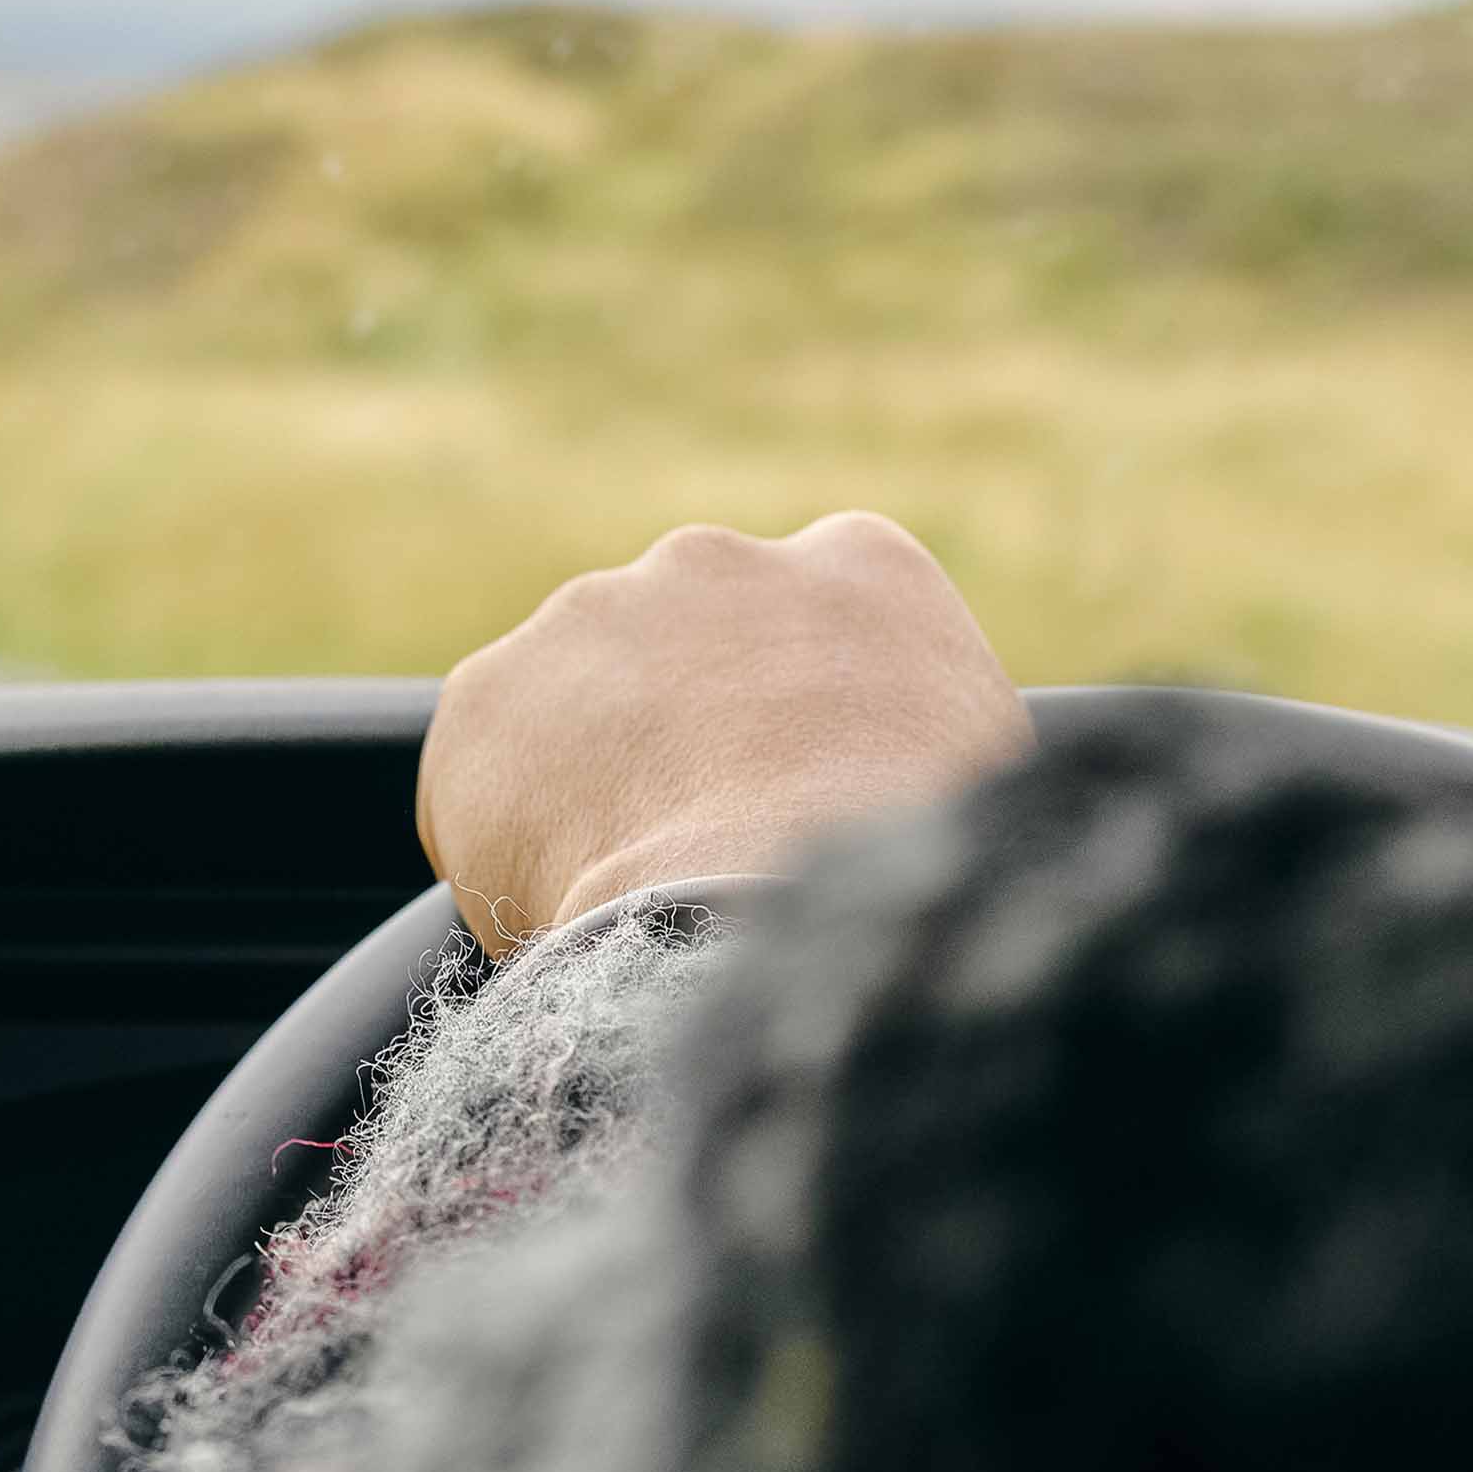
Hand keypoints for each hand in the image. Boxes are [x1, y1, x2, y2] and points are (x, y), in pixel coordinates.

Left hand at [419, 515, 1031, 954]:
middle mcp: (717, 561)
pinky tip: (563, 910)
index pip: (821, 623)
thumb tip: (893, 791)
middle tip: (709, 857)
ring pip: (579, 711)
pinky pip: (486, 781)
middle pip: (689, 654)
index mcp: (863, 568)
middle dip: (687, 742)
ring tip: (640, 898)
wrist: (772, 903)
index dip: (798, 719)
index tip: (793, 792)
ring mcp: (592, 613)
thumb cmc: (911, 872)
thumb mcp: (986, 781)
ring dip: (596, 790)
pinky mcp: (489, 691)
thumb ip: (920, 741)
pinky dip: (507, 846)